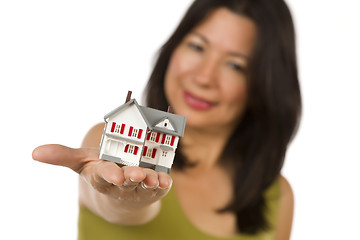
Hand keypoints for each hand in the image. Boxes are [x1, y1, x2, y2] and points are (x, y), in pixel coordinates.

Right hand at [32, 144, 171, 207]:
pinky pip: (159, 187)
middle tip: (136, 173)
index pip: (104, 176)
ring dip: (149, 182)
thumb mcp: (83, 162)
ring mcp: (138, 187)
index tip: (115, 174)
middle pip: (126, 181)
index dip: (109, 175)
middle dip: (131, 178)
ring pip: (144, 185)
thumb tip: (35, 152)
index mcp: (102, 176)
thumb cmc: (102, 171)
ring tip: (153, 177)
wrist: (122, 187)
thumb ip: (63, 156)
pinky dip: (163, 184)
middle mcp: (120, 184)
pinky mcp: (153, 187)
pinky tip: (166, 181)